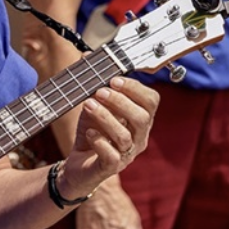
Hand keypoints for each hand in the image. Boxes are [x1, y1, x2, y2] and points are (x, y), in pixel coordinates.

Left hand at [59, 77, 158, 196]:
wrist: (78, 165)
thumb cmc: (92, 133)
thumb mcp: (94, 106)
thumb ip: (97, 88)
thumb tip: (88, 60)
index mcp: (140, 120)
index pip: (151, 101)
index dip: (135, 88)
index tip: (115, 79)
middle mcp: (139, 137)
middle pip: (142, 118)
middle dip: (120, 101)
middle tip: (100, 91)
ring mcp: (127, 154)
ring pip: (125, 137)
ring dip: (105, 117)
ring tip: (88, 105)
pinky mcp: (111, 168)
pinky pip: (112, 156)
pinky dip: (100, 142)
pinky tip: (89, 133)